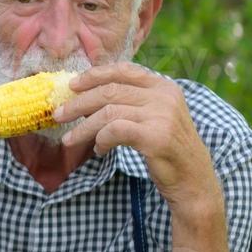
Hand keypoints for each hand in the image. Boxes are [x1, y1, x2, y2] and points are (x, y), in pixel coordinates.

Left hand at [54, 63, 221, 210]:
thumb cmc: (167, 150)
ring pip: (108, 112)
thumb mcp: (155, 117)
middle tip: (58, 115)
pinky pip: (114, 130)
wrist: (194, 181)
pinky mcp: (156, 136)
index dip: (94, 75)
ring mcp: (162, 115)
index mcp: (163, 87)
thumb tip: (87, 95)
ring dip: (83, 127)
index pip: (123, 71)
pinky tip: (99, 149)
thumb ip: (132, 102)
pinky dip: (100, 139)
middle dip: (78, 103)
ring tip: (71, 140)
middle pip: (109, 91)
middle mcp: (164, 96)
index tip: (72, 85)